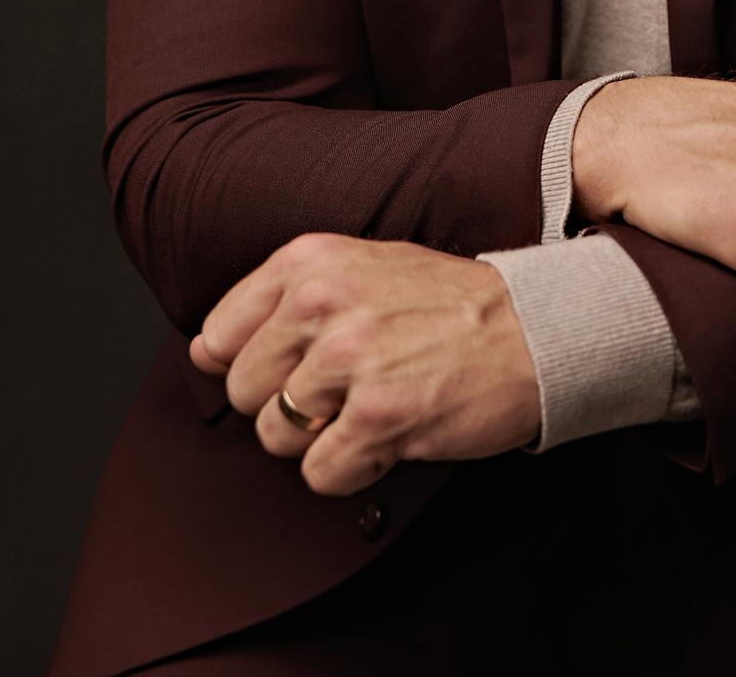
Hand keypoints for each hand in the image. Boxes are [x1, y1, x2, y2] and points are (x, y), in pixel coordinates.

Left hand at [188, 233, 540, 493]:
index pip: (219, 334)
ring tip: (373, 404)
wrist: (534, 329)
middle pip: (243, 391)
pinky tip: (390, 433)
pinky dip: (353, 468)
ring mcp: (349, 359)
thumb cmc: (450, 304)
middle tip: (348, 385)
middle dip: (289, 402)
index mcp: (311, 261)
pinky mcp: (376, 415)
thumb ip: (279, 303)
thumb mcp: (363, 269)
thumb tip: (201, 351)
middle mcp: (323, 302)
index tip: (300, 361)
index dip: (257, 362)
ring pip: (275, 436)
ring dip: (322, 437)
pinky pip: (319, 474)